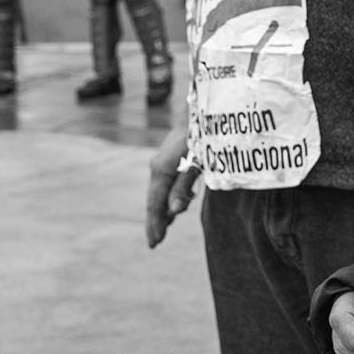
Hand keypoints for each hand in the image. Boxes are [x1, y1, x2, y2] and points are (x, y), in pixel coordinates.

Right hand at [145, 128, 200, 247]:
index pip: (155, 205)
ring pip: (159, 192)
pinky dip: (166, 198)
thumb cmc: (200, 135)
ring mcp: (161, 161)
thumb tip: (172, 212)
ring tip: (162, 229)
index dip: (155, 225)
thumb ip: (183, 186)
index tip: (154, 243)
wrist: (199, 109)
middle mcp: (157, 167)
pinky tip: (172, 205)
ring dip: (160, 211)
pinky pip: (164, 183)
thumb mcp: (195, 162)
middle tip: (155, 242)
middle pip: (154, 200)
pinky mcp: (169, 157)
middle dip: (155, 221)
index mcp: (161, 171)